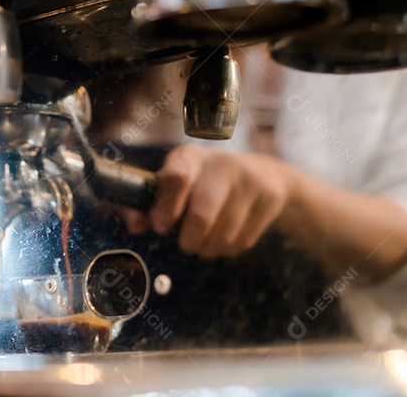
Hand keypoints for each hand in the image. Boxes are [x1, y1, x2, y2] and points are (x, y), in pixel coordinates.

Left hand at [120, 144, 295, 257]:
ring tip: (203, 245)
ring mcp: (250, 180)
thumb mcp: (177, 181)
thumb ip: (149, 204)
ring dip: (209, 248)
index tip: (160, 227)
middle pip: (202, 214)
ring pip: (224, 233)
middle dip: (189, 239)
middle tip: (185, 246)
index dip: (166, 207)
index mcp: (191, 157)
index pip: (176, 178)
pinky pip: (243, 240)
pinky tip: (225, 240)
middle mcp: (222, 163)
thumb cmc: (205, 181)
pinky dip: (228, 249)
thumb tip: (136, 227)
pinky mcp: (270, 198)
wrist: (264, 173)